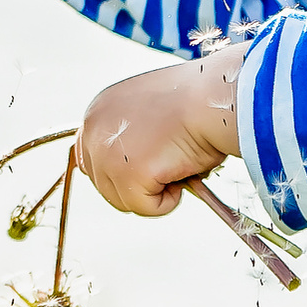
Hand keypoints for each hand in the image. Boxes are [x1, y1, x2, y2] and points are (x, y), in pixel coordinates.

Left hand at [76, 50, 242, 218]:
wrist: (214, 98)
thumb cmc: (198, 100)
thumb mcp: (152, 109)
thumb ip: (134, 132)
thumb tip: (137, 160)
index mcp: (99, 111)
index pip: (92, 157)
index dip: (120, 170)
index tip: (146, 169)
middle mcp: (94, 131)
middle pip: (104, 185)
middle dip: (138, 184)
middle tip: (169, 164)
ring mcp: (107, 153)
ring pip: (125, 200)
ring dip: (156, 191)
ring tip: (178, 162)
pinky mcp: (128, 174)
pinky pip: (147, 208)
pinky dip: (169, 201)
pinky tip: (183, 171)